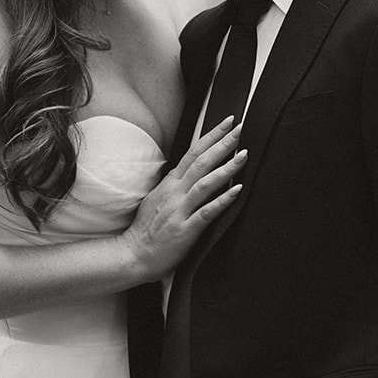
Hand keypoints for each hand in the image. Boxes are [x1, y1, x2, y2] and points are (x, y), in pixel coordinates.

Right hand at [120, 117, 245, 279]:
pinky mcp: (185, 229)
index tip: (227, 123)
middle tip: (240, 129)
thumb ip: (174, 185)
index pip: (193, 153)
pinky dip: (222, 200)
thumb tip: (189, 172)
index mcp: (170, 184)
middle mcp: (175, 193)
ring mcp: (180, 210)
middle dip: (222, 144)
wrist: (134, 254)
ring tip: (243, 156)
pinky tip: (238, 191)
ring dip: (226, 168)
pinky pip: (207, 212)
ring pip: (205, 184)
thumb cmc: (147, 229)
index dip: (211, 137)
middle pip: (201, 162)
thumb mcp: (158, 198)